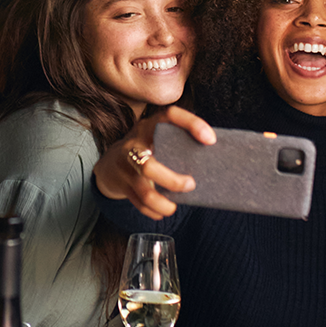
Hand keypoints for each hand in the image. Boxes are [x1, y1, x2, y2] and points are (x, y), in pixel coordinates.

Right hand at [93, 105, 215, 218]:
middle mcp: (134, 143)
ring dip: (163, 202)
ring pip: (144, 190)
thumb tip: (216, 158)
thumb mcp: (157, 139)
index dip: (191, 124)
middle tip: (191, 185)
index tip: (211, 140)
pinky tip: (161, 211)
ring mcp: (124, 165)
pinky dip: (153, 210)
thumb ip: (177, 143)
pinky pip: (139, 202)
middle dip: (172, 181)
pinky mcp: (121, 184)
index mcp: (149, 126)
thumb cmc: (145, 150)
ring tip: (173, 207)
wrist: (109, 162)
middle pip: (149, 166)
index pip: (170, 115)